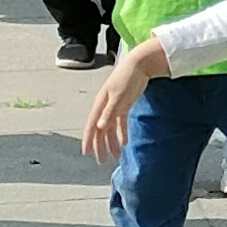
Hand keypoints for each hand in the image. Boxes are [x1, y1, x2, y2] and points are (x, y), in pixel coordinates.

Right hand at [82, 35, 167, 159]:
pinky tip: (124, 143)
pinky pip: (120, 123)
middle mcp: (105, 107)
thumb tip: (99, 127)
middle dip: (100, 146)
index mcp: (100, 104)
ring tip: (115, 157)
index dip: (88, 139)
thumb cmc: (127, 77)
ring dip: (111, 142)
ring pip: (110, 128)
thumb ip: (110, 112)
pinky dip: (121, 133)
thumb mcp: (118, 95)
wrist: (140, 64)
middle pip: (100, 130)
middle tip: (101, 161)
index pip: (92, 125)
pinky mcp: (124, 105)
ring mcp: (114, 106)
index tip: (86, 153)